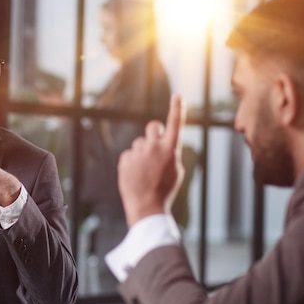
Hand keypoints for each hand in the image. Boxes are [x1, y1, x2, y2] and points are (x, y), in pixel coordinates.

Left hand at [117, 95, 184, 226]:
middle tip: (155, 145)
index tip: (178, 96)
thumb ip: (170, 153)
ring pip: (140, 144)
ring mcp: (138, 152)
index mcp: (171, 149)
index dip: (177, 109)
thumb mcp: (176, 170)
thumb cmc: (165, 190)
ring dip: (143, 152)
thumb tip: (162, 144)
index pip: (175, 124)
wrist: (147, 206)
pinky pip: (129, 155)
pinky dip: (132, 163)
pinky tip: (136, 176)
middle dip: (154, 132)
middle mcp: (154, 146)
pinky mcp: (125, 159)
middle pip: (152, 126)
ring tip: (145, 171)